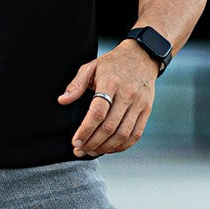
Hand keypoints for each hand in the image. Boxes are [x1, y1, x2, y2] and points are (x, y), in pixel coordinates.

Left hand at [58, 40, 156, 155]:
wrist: (141, 57)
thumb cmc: (112, 64)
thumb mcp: (91, 67)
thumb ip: (76, 85)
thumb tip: (62, 100)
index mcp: (111, 83)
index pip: (98, 112)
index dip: (86, 130)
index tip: (75, 141)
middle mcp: (127, 94)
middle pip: (109, 127)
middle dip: (92, 143)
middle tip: (79, 150)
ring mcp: (139, 104)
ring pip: (123, 134)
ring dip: (106, 147)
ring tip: (91, 152)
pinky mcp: (147, 110)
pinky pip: (136, 134)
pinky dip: (122, 146)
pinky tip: (109, 149)